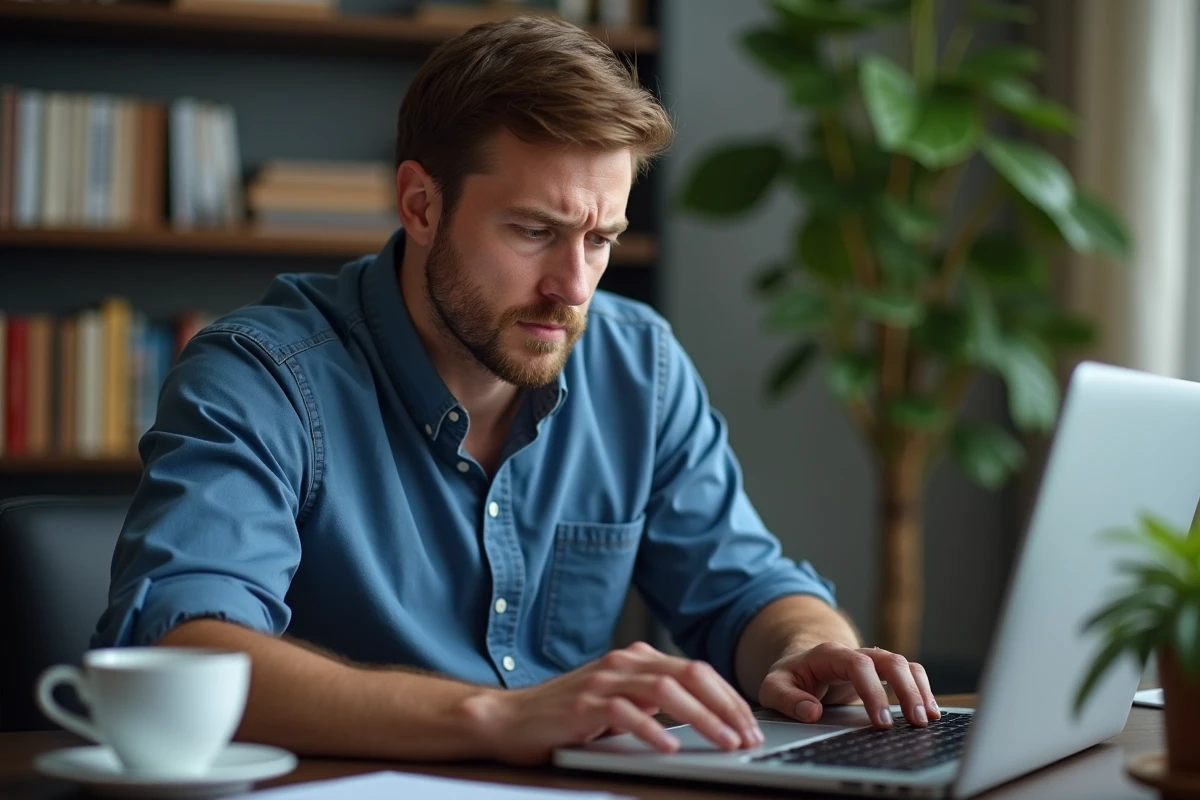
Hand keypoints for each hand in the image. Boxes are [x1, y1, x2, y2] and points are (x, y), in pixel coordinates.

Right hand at [464, 642, 764, 764]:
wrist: (510, 719)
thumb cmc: (568, 716)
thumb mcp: (620, 702)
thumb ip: (655, 700)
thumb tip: (707, 716)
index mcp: (637, 659)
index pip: (697, 671)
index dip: (729, 698)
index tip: (751, 725)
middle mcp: (625, 663)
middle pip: (690, 674)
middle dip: (726, 706)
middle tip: (748, 737)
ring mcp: (604, 680)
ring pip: (667, 690)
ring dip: (702, 717)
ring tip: (724, 742)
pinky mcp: (585, 704)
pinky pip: (626, 713)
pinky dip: (653, 730)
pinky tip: (671, 747)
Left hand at [758, 642, 939, 728]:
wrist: (799, 664)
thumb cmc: (788, 677)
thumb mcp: (772, 687)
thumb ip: (787, 699)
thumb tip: (812, 711)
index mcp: (829, 654)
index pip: (858, 665)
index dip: (873, 691)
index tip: (882, 721)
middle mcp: (855, 653)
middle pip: (889, 660)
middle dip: (906, 690)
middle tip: (916, 721)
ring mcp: (871, 661)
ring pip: (904, 665)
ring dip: (920, 689)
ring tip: (929, 718)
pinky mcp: (881, 672)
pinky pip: (909, 673)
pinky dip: (923, 688)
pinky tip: (930, 711)